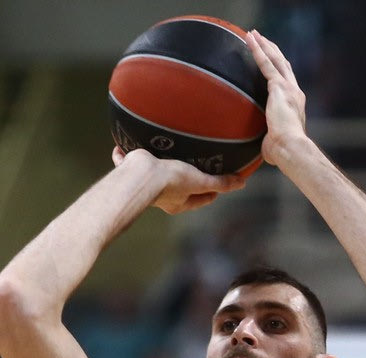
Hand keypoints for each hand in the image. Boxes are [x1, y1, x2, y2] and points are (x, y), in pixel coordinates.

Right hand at [112, 147, 244, 214]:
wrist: (140, 176)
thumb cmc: (170, 182)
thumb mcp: (200, 181)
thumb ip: (220, 183)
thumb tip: (241, 183)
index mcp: (179, 201)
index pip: (201, 198)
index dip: (212, 191)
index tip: (219, 182)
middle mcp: (163, 195)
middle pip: (178, 187)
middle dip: (184, 177)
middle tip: (193, 164)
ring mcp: (146, 183)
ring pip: (153, 175)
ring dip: (157, 166)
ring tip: (164, 152)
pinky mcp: (131, 171)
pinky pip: (126, 163)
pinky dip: (124, 156)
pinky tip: (125, 147)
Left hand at [245, 30, 307, 166]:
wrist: (290, 148)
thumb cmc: (283, 152)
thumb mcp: (274, 143)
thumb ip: (270, 140)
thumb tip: (266, 151)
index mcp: (294, 104)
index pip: (285, 80)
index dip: (278, 68)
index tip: (271, 59)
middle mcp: (294, 91)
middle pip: (282, 64)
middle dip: (272, 50)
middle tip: (261, 39)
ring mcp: (288, 87)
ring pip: (275, 59)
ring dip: (264, 45)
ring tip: (253, 34)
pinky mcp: (279, 87)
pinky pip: (266, 64)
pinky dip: (257, 50)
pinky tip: (249, 40)